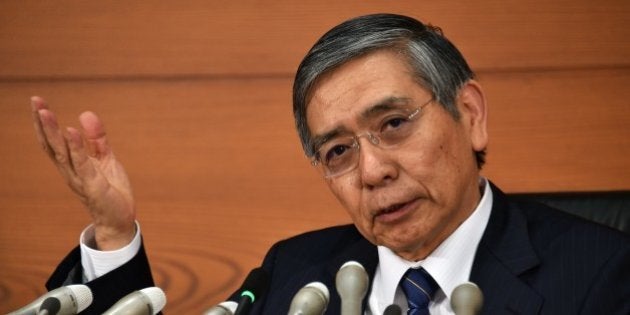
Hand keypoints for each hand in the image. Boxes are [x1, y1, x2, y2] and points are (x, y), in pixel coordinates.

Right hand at [31, 96, 135, 249]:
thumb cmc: (110, 190)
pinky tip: (70, 131)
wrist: (119, 219)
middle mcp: (70, 171)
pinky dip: (76, 147)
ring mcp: (79, 178)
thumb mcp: (105, 158)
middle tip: (35, 101)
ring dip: (53, 132)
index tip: (37, 103)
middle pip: (51, 144)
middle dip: (43, 123)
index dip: (44, 123)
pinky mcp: (93, 185)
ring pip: (61, 152)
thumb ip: (96, 138)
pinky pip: (82, 163)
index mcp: (71, 164)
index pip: (53, 141)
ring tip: (45, 112)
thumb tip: (85, 114)